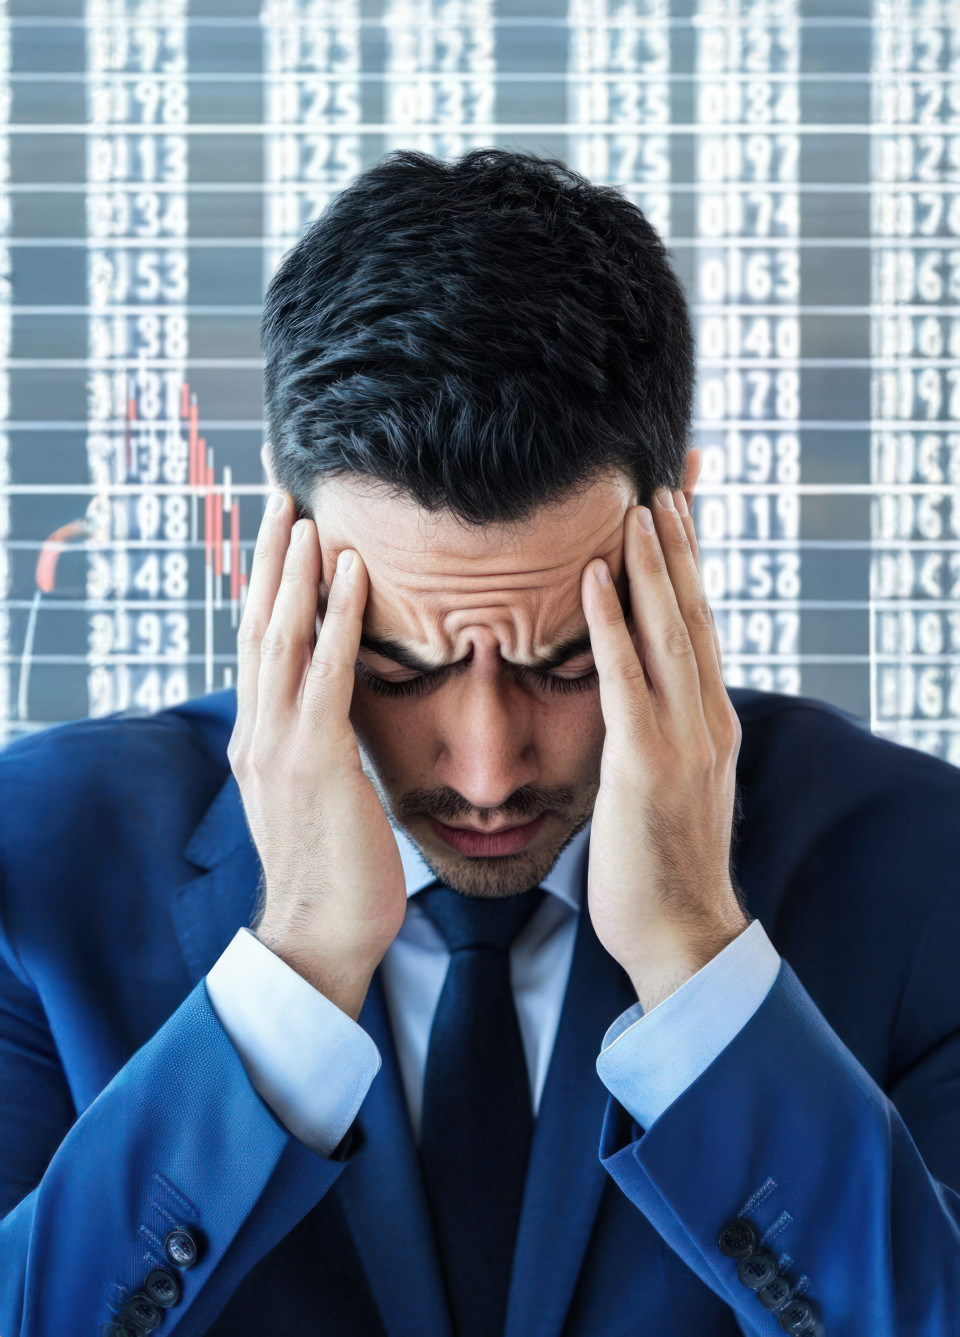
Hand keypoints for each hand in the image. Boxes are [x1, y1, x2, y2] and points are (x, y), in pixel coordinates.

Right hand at [227, 492, 407, 1018]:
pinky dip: (334, 617)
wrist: (320, 937)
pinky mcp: (312, 760)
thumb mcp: (315, 795)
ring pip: (279, 636)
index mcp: (257, 737)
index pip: (258, 642)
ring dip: (294, 569)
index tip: (280, 529)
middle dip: (269, 555)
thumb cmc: (335, 871)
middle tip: (280, 491)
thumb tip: (336, 708)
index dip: (266, 581)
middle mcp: (256, 731)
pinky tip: (350, 572)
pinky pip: (324, 673)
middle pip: (257, 623)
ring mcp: (277, 744)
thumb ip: (317, 743)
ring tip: (307, 511)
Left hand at [582, 487, 749, 1013]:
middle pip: (696, 613)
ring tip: (636, 507)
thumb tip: (632, 700)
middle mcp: (707, 719)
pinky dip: (610, 623)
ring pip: (670, 631)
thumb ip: (660, 734)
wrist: (681, 933)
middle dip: (679, 545)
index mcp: (712, 722)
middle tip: (664, 483)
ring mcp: (682, 739)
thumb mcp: (670, 785)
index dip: (693, 565)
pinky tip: (591, 578)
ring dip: (651, 565)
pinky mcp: (645, 762)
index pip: (704, 624)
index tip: (679, 511)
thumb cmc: (661, 866)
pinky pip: (625, 677)